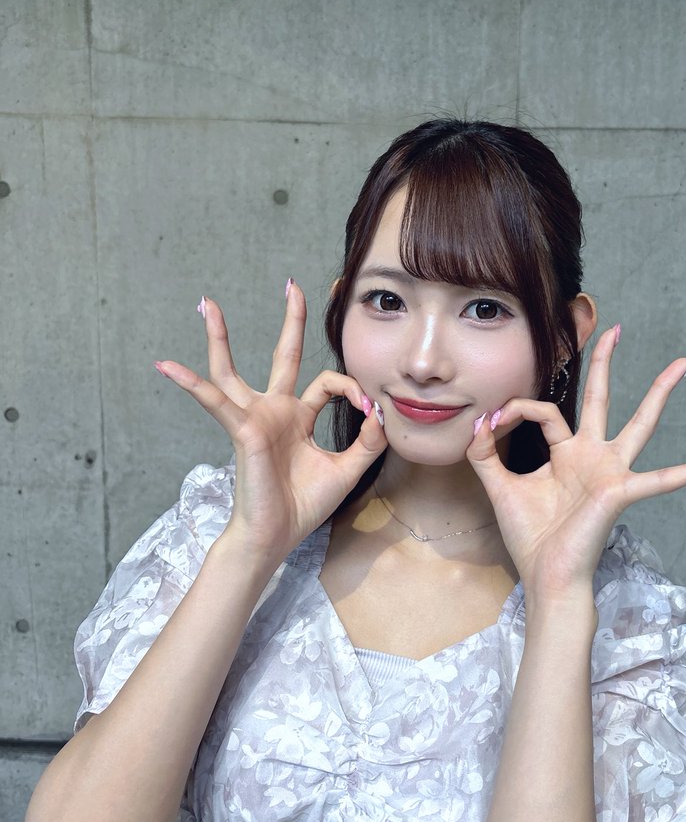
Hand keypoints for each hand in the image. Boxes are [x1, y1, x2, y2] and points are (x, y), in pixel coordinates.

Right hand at [154, 283, 386, 566]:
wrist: (276, 536)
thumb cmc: (303, 505)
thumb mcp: (348, 469)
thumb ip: (369, 441)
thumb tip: (381, 411)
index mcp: (298, 418)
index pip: (327, 384)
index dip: (352, 390)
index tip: (371, 411)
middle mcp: (274, 411)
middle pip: (281, 355)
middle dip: (290, 320)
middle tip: (291, 284)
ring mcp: (254, 418)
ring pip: (231, 369)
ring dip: (219, 336)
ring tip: (206, 303)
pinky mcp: (241, 430)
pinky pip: (213, 400)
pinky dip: (191, 383)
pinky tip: (168, 366)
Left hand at [465, 326, 685, 603]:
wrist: (547, 577)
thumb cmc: (530, 537)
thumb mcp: (499, 486)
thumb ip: (485, 453)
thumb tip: (480, 420)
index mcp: (567, 453)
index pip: (545, 412)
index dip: (516, 409)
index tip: (490, 421)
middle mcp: (593, 455)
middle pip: (601, 397)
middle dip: (605, 362)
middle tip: (615, 328)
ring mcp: (612, 471)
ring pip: (641, 421)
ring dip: (661, 390)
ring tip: (684, 362)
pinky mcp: (622, 491)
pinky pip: (665, 479)